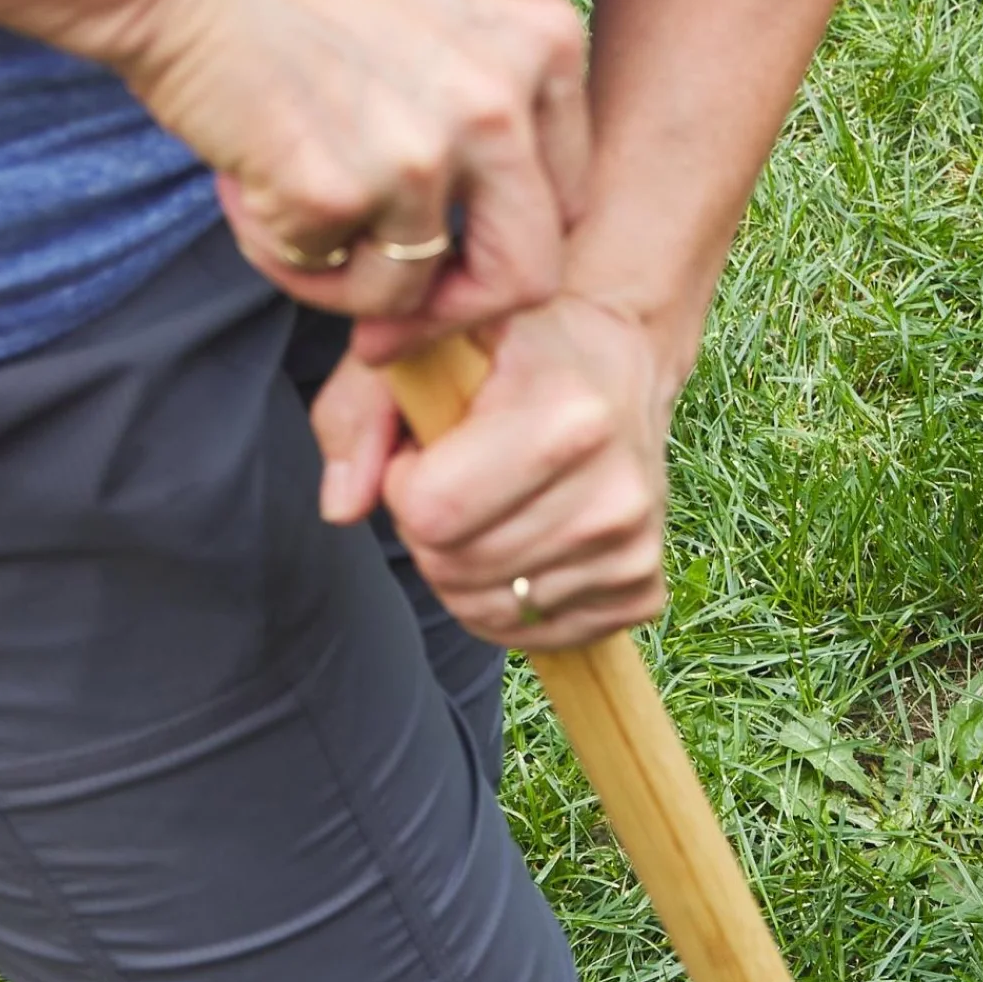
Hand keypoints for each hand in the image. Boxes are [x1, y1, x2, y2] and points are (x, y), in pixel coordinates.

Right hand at [110, 0, 589, 337]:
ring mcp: (422, 150)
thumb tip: (496, 246)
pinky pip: (329, 280)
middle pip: (527, 274)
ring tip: (283, 208)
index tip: (456, 262)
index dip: (504, 247)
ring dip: (345, 282)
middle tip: (394, 321)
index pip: (565, 203)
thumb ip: (496, 106)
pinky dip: (282, 256)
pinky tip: (245, 188)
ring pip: (414, 291)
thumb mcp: (444, 10)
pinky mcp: (340, 190)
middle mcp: (500, 101)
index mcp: (543, 43)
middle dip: (458, 312)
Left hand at [312, 294, 677, 647]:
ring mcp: (632, 549)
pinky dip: (508, 601)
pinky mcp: (640, 591)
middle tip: (455, 479)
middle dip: (429, 531)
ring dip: (463, 569)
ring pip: (489, 611)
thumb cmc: (509, 351)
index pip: (432, 513)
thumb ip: (359, 411)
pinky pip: (533, 634)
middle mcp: (614, 492)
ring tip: (487, 507)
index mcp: (568, 418)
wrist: (616, 363)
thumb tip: (342, 507)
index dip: (402, 485)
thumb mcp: (423, 347)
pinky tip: (520, 542)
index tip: (424, 450)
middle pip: (455, 567)